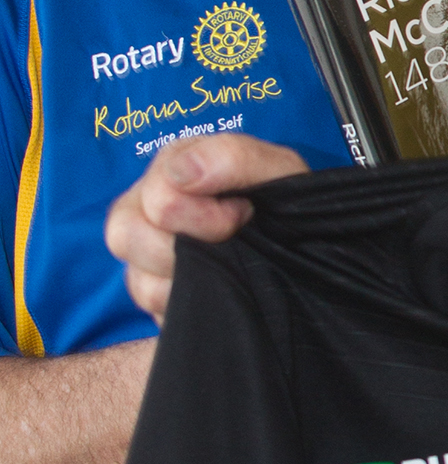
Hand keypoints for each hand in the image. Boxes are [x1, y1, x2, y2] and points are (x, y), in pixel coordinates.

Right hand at [106, 133, 309, 323]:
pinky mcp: (153, 288)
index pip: (158, 199)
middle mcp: (144, 205)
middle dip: (185, 248)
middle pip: (125, 235)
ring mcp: (144, 250)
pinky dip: (183, 302)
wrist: (304, 242)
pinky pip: (149, 306)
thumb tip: (180, 174)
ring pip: (136, 279)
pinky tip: (212, 286)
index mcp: (171, 167)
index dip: (207, 216)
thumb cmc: (284, 200)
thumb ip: (231, 157)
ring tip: (223, 266)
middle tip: (229, 242)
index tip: (244, 213)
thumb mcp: (275, 167)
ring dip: (185, 278)